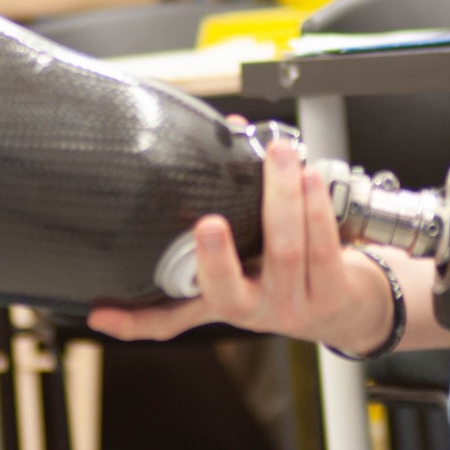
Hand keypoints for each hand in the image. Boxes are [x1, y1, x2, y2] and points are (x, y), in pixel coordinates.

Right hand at [85, 138, 394, 352]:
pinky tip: (311, 178)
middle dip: (216, 258)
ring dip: (283, 198)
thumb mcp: (251, 251)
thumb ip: (232, 199)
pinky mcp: (332, 293)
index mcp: (221, 301)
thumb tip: (231, 130)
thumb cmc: (290, 268)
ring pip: (285, 253)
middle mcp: (253, 310)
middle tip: (208, 224)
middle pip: (229, 291)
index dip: (132, 319)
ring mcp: (293, 304)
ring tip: (281, 157)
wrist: (347, 307)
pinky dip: (315, 208)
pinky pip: (322, 247)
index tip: (102, 312)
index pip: (169, 318)